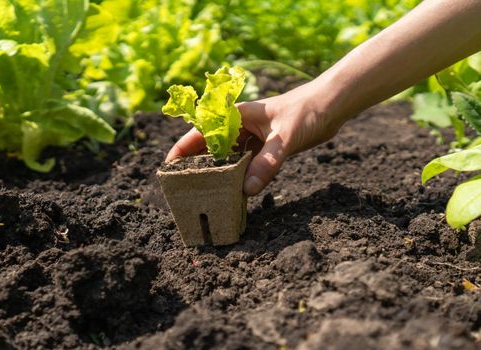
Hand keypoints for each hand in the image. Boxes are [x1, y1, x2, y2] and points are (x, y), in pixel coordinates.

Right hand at [165, 81, 344, 195]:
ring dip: (220, 176)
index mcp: (235, 117)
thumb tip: (247, 191)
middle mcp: (239, 128)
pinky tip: (236, 195)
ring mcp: (251, 140)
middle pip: (210, 150)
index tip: (167, 170)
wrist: (331, 106)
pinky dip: (240, 179)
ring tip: (208, 197)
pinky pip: (246, 167)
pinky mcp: (264, 149)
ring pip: (228, 161)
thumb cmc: (305, 111)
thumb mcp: (284, 138)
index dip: (180, 151)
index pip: (199, 133)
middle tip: (186, 192)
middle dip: (197, 168)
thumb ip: (267, 163)